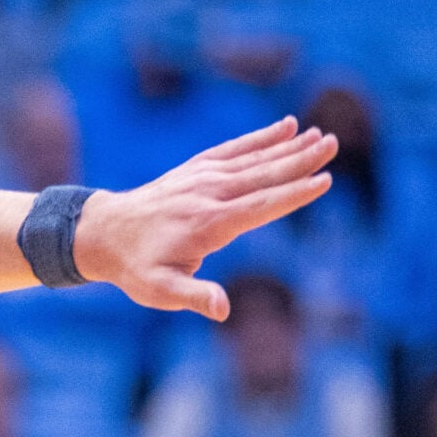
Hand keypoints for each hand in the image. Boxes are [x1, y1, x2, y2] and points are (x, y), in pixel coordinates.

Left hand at [75, 118, 335, 319]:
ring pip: (253, 159)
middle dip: (300, 161)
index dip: (292, 195)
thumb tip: (223, 309)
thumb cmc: (135, 267)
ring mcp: (201, 177)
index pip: (259, 207)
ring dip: (288, 146)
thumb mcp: (159, 290)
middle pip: (262, 175)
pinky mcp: (196, 169)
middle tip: (334, 144)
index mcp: (208, 223)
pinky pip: (234, 150)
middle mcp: (208, 194)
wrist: (102, 234)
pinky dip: (260, 138)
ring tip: (321, 134)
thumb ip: (193, 297)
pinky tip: (286, 127)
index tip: (324, 181)